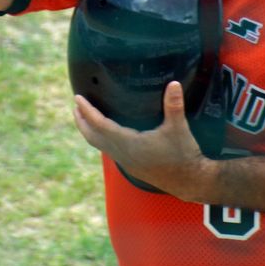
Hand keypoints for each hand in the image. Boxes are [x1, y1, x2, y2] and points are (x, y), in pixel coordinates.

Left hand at [73, 81, 211, 201]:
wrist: (188, 182)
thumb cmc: (183, 154)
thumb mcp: (179, 128)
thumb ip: (174, 106)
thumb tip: (174, 83)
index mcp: (129, 143)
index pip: (100, 125)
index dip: (87, 111)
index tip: (77, 99)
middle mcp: (123, 153)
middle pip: (93, 137)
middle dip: (81, 121)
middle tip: (75, 105)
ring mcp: (126, 161)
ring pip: (99, 145)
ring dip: (90, 130)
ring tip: (85, 117)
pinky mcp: (131, 165)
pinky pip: (108, 149)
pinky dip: (101, 138)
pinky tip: (107, 132)